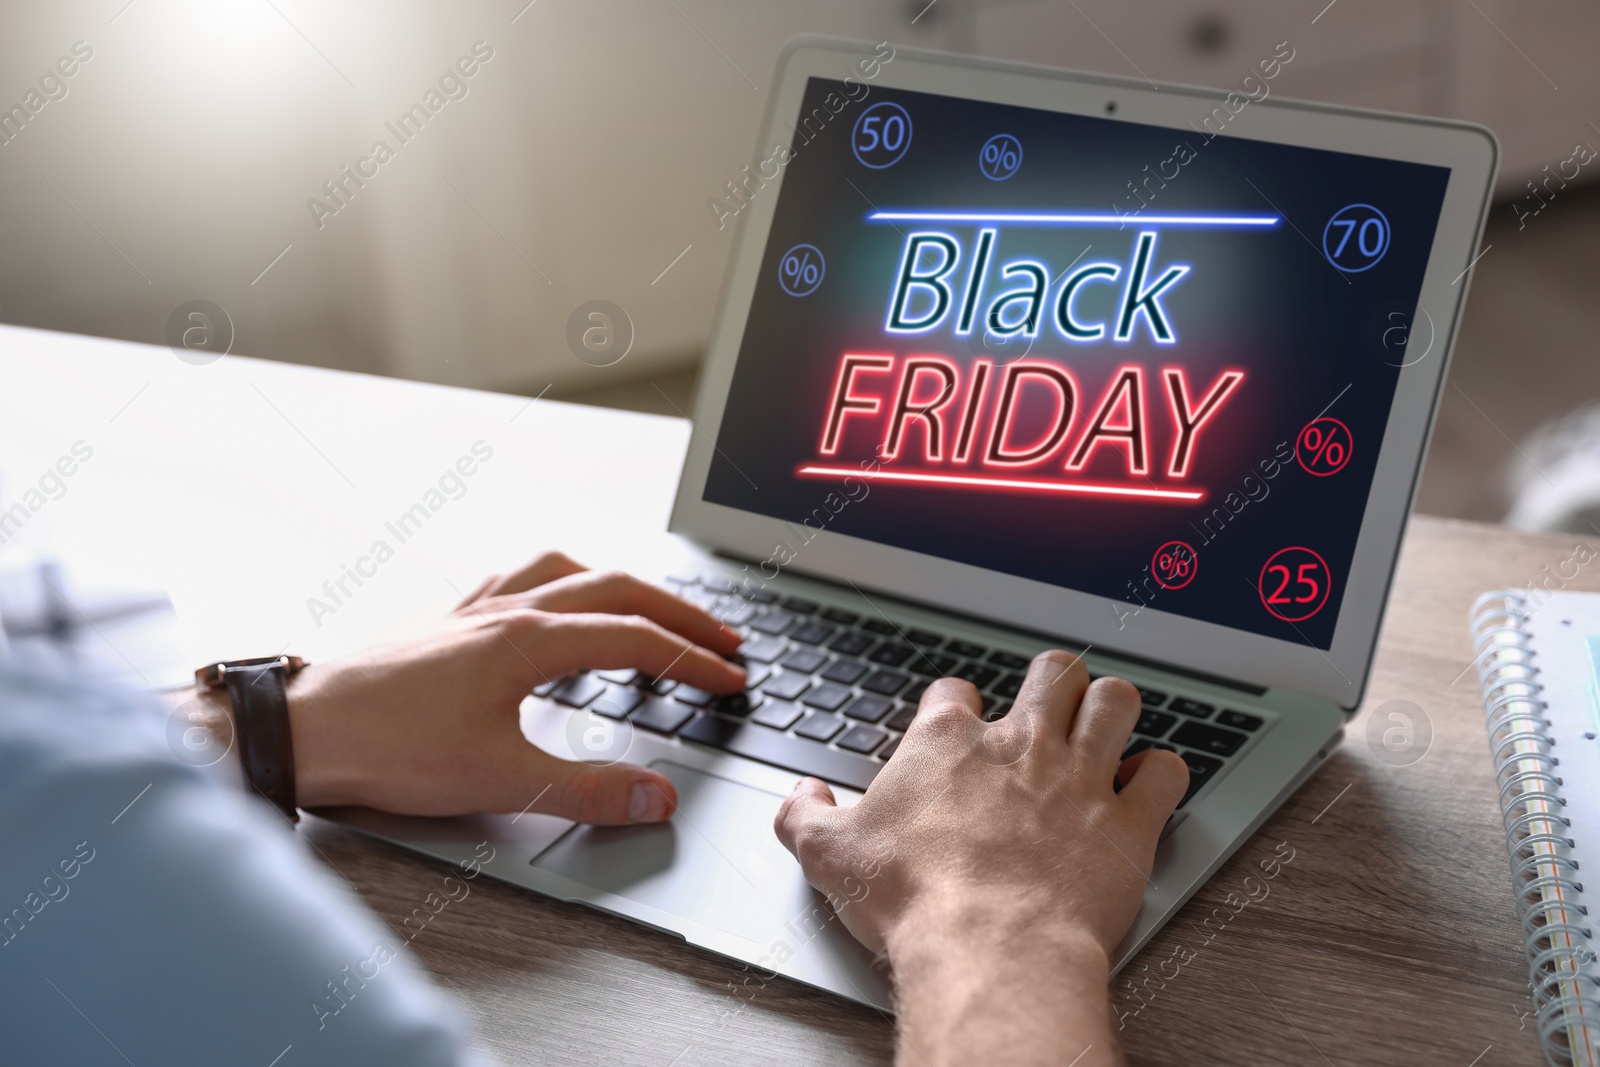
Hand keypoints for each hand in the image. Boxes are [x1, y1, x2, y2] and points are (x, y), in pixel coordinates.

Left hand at [280, 551, 743, 822]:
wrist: (304, 727)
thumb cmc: (387, 747)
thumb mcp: (499, 780)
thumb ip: (587, 791)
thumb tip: (657, 798)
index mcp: (529, 640)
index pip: (636, 639)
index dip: (692, 660)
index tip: (730, 677)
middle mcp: (507, 610)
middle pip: (616, 589)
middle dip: (678, 612)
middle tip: (721, 638)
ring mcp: (476, 609)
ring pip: (568, 570)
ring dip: (621, 584)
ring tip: (652, 609)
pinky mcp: (449, 620)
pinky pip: (521, 578)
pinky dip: (561, 581)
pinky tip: (556, 603)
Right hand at [773, 651, 1187, 1065]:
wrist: (988, 946)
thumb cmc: (914, 899)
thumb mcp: (828, 855)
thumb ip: (805, 815)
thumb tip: (799, 797)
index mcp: (947, 743)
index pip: (954, 692)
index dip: (955, 703)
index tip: (955, 724)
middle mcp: (1019, 745)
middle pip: (1051, 674)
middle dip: (1053, 681)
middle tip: (1049, 700)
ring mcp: (1079, 778)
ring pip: (1115, 703)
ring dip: (1112, 708)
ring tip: (1106, 719)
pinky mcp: (1128, 823)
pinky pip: (1165, 773)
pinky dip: (1162, 773)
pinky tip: (1149, 781)